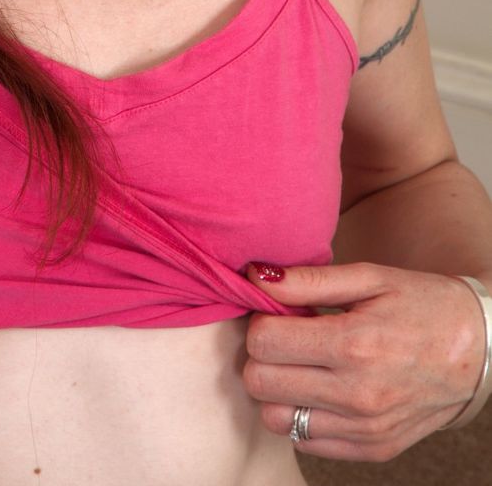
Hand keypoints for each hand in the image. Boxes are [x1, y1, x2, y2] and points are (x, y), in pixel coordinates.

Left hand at [241, 260, 486, 461]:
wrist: (480, 350)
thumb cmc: (422, 304)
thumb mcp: (370, 278)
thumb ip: (309, 280)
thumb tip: (256, 277)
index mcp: (354, 344)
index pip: (264, 342)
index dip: (260, 322)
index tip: (277, 313)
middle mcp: (358, 395)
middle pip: (260, 383)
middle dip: (261, 356)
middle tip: (285, 338)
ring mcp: (365, 428)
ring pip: (276, 419)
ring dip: (277, 390)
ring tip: (300, 364)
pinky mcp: (374, 449)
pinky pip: (306, 442)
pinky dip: (301, 415)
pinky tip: (320, 388)